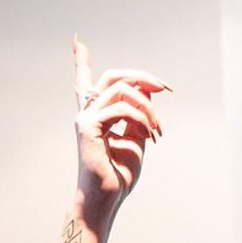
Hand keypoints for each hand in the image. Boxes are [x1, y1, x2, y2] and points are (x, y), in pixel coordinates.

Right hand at [73, 37, 168, 210]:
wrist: (106, 200)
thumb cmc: (119, 176)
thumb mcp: (137, 138)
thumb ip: (140, 114)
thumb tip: (149, 92)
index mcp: (96, 116)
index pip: (85, 84)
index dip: (80, 62)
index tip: (76, 42)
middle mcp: (87, 114)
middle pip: (114, 76)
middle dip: (143, 77)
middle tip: (165, 89)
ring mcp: (86, 119)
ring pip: (123, 89)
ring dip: (148, 106)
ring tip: (157, 129)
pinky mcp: (88, 127)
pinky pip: (122, 108)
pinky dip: (142, 118)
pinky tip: (149, 135)